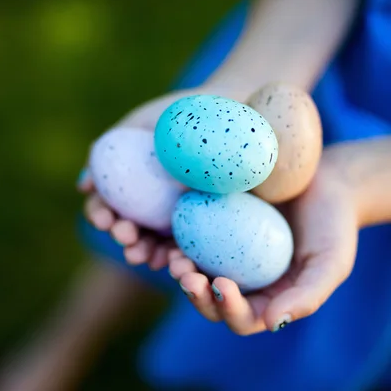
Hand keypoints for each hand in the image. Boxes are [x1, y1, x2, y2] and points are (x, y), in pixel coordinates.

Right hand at [78, 85, 239, 269]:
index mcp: (127, 186)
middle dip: (123, 237)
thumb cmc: (177, 112)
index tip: (104, 219)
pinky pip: (188, 246)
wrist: (228, 107)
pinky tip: (174, 262)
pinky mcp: (204, 226)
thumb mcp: (136, 124)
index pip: (106, 206)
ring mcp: (175, 217)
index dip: (100, 216)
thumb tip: (84, 187)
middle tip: (124, 236)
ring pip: (155, 243)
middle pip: (128, 229)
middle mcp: (147, 206)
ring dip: (144, 252)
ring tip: (143, 256)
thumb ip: (106, 152)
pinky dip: (178, 256)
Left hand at [168, 148, 358, 334]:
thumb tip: (271, 323)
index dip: (227, 309)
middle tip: (186, 276)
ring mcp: (226, 259)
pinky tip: (173, 239)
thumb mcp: (331, 262)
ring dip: (181, 274)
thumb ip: (307, 297)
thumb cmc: (332, 225)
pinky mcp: (214, 233)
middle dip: (196, 296)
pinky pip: (192, 245)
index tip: (221, 284)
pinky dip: (179, 246)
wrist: (325, 184)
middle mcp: (244, 284)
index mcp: (269, 300)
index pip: (242, 319)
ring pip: (196, 276)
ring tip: (175, 260)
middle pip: (211, 303)